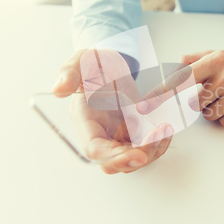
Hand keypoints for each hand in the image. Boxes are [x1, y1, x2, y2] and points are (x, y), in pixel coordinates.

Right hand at [52, 49, 173, 173]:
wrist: (112, 64)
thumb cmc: (96, 63)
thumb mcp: (82, 61)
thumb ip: (70, 73)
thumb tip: (57, 90)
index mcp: (85, 121)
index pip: (96, 150)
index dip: (115, 157)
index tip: (138, 155)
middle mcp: (99, 135)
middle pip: (115, 162)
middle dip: (138, 157)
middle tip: (158, 137)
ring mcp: (115, 137)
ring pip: (133, 159)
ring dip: (152, 151)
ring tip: (165, 129)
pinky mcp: (130, 134)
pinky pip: (145, 149)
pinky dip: (157, 144)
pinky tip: (166, 130)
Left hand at [137, 50, 223, 126]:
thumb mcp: (217, 55)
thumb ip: (192, 60)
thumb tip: (169, 69)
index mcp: (216, 60)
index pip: (182, 78)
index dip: (161, 93)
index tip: (144, 106)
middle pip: (194, 103)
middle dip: (200, 101)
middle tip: (216, 91)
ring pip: (208, 115)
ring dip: (213, 110)